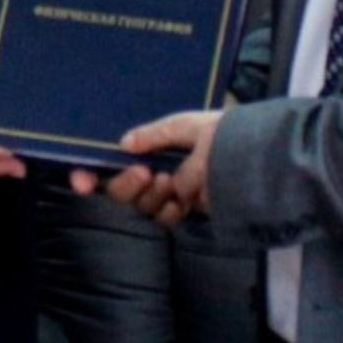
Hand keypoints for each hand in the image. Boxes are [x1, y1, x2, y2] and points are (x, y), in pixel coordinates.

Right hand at [68, 107, 224, 225]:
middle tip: (145, 172)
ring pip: (141, 204)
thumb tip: (124, 144)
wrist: (261, 159)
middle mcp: (153, 171)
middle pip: (119, 189)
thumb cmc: (226, 135)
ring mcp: (169, 193)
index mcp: (149, 148)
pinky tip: (184, 200)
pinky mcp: (187, 210)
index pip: (107, 164)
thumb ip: (155, 134)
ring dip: (152, 195)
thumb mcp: (189, 125)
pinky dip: (171, 210)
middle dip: (125, 183)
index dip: (87, 174)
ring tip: (172, 181)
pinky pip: (165, 217)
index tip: (81, 182)